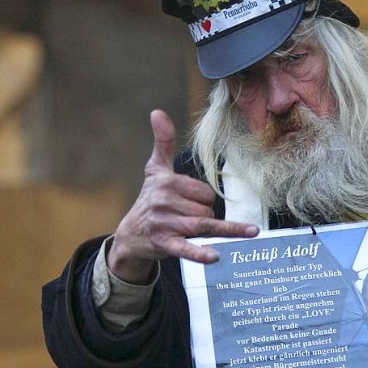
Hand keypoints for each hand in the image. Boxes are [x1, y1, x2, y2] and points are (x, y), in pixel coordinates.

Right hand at [108, 109, 258, 282]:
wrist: (130, 236)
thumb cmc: (149, 200)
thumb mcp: (154, 171)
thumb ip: (162, 143)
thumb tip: (157, 112)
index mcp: (166, 182)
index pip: (205, 192)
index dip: (202, 199)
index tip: (188, 203)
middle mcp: (164, 201)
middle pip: (207, 209)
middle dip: (204, 216)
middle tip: (186, 220)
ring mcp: (164, 223)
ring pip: (203, 224)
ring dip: (216, 231)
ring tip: (238, 233)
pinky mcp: (164, 244)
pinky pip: (186, 248)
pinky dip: (200, 253)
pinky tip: (214, 256)